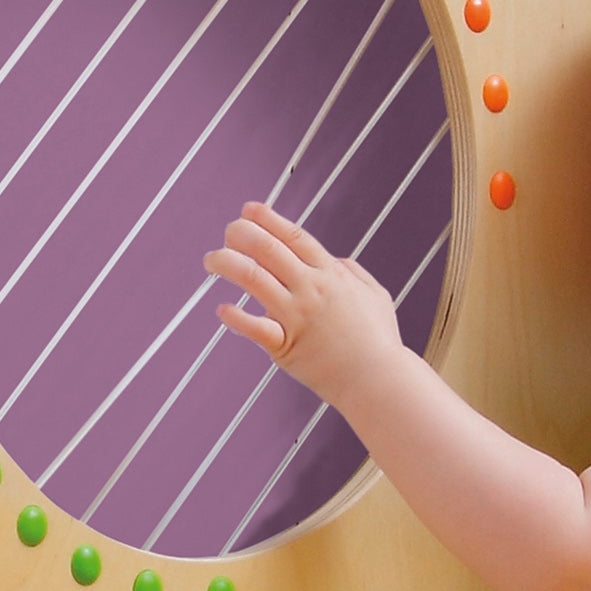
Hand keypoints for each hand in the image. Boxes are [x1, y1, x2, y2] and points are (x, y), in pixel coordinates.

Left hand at [204, 201, 402, 407]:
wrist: (377, 380)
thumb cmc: (379, 340)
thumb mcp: (375, 295)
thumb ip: (353, 272)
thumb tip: (333, 260)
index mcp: (331, 274)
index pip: (294, 237)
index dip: (268, 219)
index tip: (248, 209)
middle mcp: (311, 289)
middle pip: (268, 249)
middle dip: (242, 234)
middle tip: (228, 232)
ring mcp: (297, 316)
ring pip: (253, 278)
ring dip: (226, 263)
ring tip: (212, 262)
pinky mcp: (285, 346)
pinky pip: (253, 327)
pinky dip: (234, 316)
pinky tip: (222, 309)